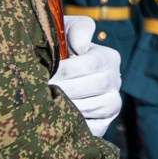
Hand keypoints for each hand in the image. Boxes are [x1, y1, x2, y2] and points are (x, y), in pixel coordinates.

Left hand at [50, 16, 121, 136]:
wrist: (60, 74)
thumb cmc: (61, 49)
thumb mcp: (67, 31)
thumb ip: (77, 30)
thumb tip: (80, 47)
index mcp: (108, 57)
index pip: (91, 63)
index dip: (67, 69)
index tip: (46, 73)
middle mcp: (115, 80)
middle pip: (96, 85)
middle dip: (66, 88)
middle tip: (42, 90)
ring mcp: (112, 103)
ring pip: (97, 107)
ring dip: (70, 106)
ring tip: (47, 104)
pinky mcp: (105, 122)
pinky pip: (98, 128)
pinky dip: (79, 126)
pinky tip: (59, 119)